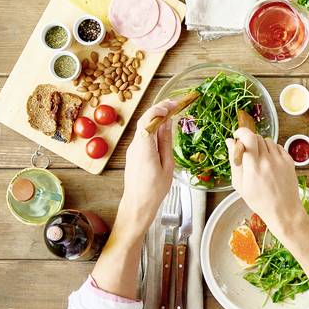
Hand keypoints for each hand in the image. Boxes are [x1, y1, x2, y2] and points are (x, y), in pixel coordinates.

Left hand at [118, 99, 178, 231]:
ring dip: (158, 118)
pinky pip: (144, 135)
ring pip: (144, 127)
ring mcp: (133, 149)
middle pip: (145, 120)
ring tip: (173, 113)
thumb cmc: (154, 190)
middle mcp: (135, 146)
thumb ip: (166, 143)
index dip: (159, 109)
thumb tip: (168, 124)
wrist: (137, 204)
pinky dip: (154, 128)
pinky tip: (165, 128)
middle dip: (160, 109)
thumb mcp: (167, 166)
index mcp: (144, 148)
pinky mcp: (134, 153)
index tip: (173, 104)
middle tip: (176, 104)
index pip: (148, 120)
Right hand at [226, 128, 306, 233]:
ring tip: (258, 159)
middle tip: (247, 152)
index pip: (248, 137)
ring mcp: (281, 160)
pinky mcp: (289, 161)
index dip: (241, 132)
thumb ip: (234, 161)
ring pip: (268, 140)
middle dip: (249, 141)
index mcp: (254, 167)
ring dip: (261, 145)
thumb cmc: (259, 201)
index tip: (237, 136)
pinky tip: (269, 162)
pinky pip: (278, 147)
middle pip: (257, 137)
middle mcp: (268, 161)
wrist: (283, 210)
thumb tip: (230, 142)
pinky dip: (272, 150)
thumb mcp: (240, 184)